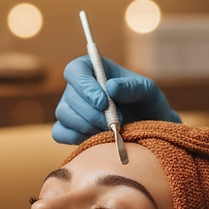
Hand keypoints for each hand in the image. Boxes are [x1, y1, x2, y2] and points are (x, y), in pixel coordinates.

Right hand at [52, 56, 180, 143]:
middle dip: (92, 113)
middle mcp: (79, 87)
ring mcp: (71, 108)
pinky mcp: (69, 129)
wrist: (149, 128)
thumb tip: (110, 87)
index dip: (85, 86)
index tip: (103, 102)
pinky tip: (97, 138)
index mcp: (95, 69)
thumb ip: (132, 87)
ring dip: (88, 125)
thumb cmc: (147, 103)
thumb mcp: (147, 91)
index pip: (76, 70)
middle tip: (116, 123)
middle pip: (69, 96)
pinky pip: (60, 132)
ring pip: (64, 114)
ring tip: (112, 130)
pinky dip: (76, 137)